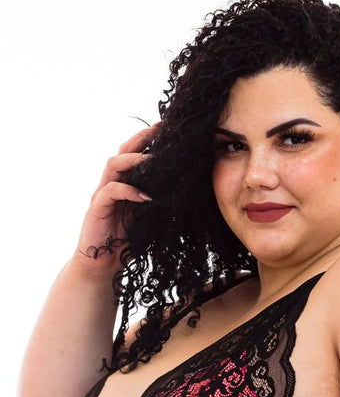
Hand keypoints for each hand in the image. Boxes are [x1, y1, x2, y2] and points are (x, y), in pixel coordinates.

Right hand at [73, 122, 160, 275]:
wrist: (103, 265)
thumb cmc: (128, 243)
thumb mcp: (150, 220)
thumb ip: (160, 205)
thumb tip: (185, 194)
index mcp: (126, 185)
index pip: (136, 156)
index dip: (150, 143)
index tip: (169, 131)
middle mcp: (113, 184)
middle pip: (123, 152)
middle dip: (141, 139)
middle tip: (160, 130)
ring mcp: (102, 194)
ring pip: (114, 165)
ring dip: (134, 161)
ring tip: (152, 161)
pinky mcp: (96, 208)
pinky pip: (110, 191)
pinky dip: (128, 190)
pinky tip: (145, 197)